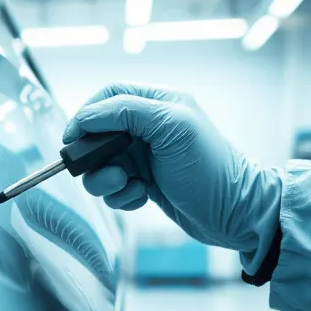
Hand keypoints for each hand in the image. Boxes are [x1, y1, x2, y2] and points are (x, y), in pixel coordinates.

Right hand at [63, 84, 281, 271]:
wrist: (236, 215)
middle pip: (99, 133)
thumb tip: (85, 116)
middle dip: (96, 156)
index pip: (109, 96)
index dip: (86, 114)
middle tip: (105, 171)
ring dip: (106, 180)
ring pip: (102, 164)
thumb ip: (126, 112)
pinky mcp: (145, 182)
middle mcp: (151, 127)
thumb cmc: (211, 170)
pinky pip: (115, 187)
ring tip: (129, 186)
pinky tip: (142, 197)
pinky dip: (121, 196)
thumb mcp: (171, 128)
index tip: (73, 137)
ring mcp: (147, 157)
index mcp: (159, 103)